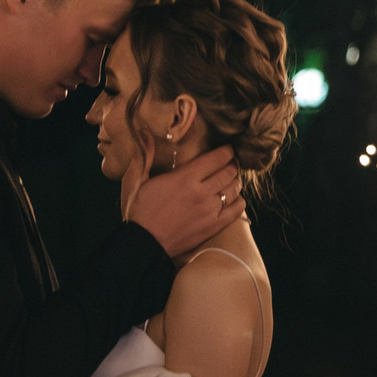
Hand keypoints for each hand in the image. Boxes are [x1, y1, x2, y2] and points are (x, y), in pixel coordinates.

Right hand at [125, 146, 245, 257]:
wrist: (145, 243)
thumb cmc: (140, 211)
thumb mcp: (137, 180)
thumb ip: (146, 155)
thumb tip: (145, 133)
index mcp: (185, 178)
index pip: (216, 158)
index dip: (226, 151)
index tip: (227, 149)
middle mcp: (202, 192)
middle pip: (229, 172)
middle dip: (232, 165)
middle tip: (230, 163)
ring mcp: (210, 210)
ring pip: (235, 189)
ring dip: (235, 182)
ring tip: (231, 180)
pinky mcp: (214, 226)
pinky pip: (237, 209)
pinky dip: (239, 201)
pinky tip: (234, 199)